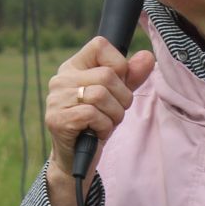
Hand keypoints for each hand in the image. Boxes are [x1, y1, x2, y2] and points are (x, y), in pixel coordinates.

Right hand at [42, 37, 154, 205]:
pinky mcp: (58, 119)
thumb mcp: (117, 97)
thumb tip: (147, 56)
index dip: (119, 64)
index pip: (100, 45)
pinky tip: (96, 133)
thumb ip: (132, 76)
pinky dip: (103, 127)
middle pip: (108, 74)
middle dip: (122, 99)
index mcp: (74, 67)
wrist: (77, 160)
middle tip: (114, 113)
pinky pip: (93, 114)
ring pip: (102, 94)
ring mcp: (56, 99)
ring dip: (114, 115)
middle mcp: (61, 79)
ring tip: (105, 124)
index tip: (118, 85)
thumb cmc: (96, 124)